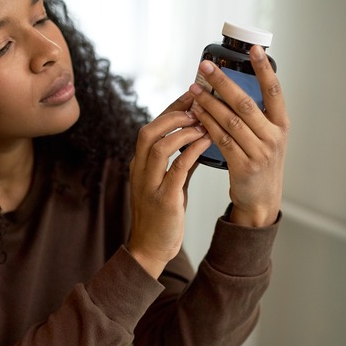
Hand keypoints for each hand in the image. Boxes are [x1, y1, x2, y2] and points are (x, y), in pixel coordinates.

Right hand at [127, 91, 211, 277]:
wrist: (151, 249)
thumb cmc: (161, 217)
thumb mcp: (169, 184)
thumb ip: (180, 162)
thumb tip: (198, 139)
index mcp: (139, 165)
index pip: (151, 128)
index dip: (171, 110)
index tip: (191, 96)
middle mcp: (139, 171)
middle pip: (149, 131)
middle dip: (174, 115)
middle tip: (198, 106)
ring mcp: (149, 185)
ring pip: (159, 146)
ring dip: (183, 131)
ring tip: (203, 124)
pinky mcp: (163, 199)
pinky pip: (177, 168)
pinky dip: (192, 151)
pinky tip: (206, 142)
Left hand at [189, 45, 288, 226]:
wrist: (261, 200)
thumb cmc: (260, 163)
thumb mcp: (267, 137)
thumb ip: (256, 115)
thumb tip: (231, 85)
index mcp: (281, 124)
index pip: (274, 90)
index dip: (264, 69)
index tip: (253, 49)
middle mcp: (273, 136)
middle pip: (245, 103)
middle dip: (223, 82)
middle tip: (205, 66)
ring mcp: (260, 152)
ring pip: (230, 120)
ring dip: (209, 102)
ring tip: (194, 89)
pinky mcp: (244, 166)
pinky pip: (221, 139)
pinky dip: (207, 124)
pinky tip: (196, 114)